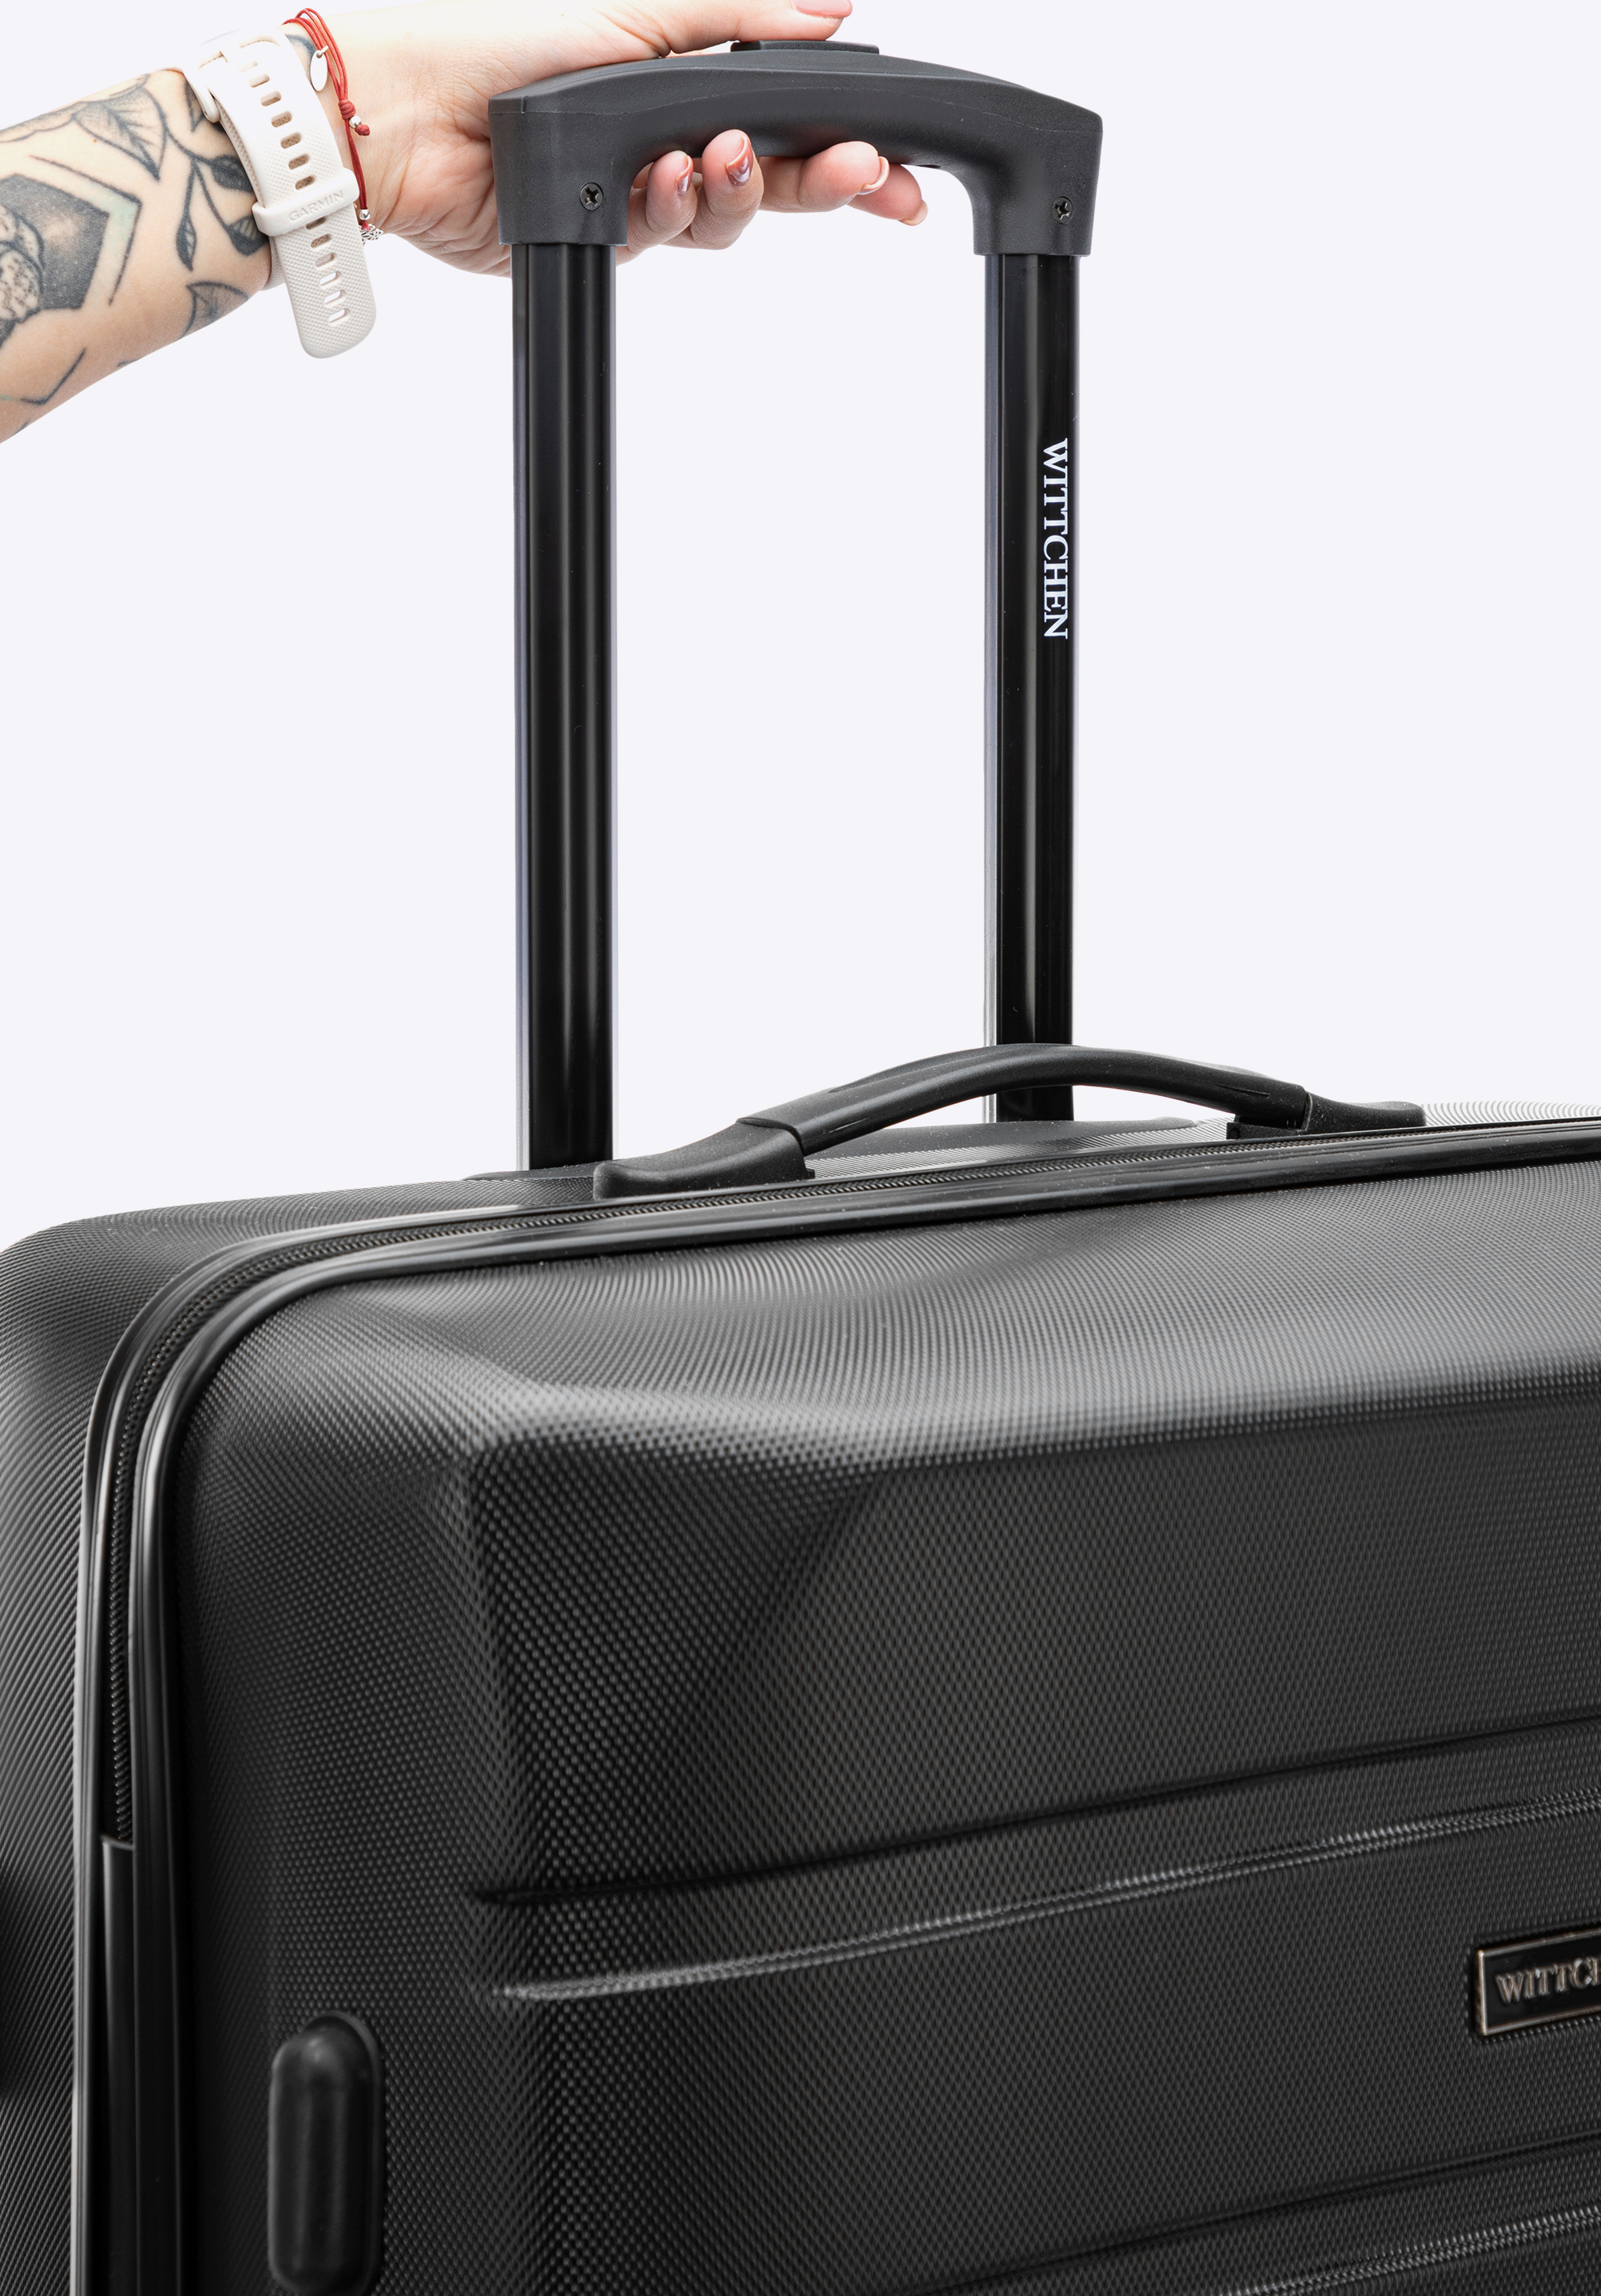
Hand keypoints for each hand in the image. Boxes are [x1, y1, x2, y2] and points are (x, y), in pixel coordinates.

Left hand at [311, 1, 926, 273]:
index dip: (852, 149)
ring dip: (737, 188)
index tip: (900, 167)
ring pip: (724, 216)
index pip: (793, 119)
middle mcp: (671, 137)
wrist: (412, 112)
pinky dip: (669, 203)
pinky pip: (662, 234)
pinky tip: (661, 175)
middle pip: (778, 178)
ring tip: (721, 154)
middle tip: (870, 177)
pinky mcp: (602, 238)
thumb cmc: (501, 39)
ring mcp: (640, 193)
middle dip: (830, 181)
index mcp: (688, 78)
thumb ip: (743, 20)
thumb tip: (835, 11)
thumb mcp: (644, 10)